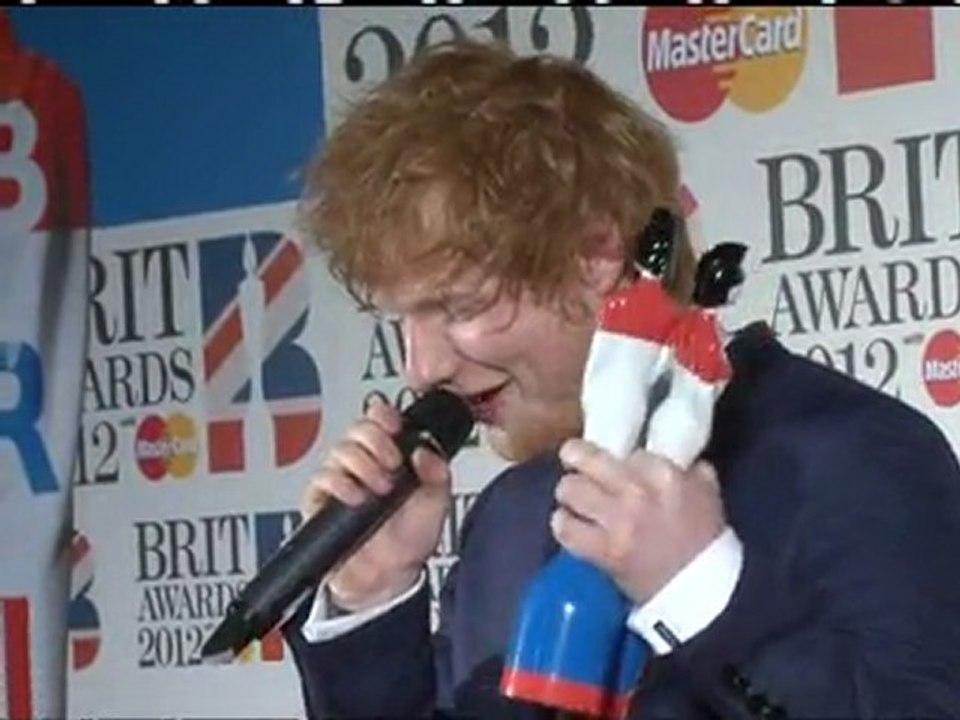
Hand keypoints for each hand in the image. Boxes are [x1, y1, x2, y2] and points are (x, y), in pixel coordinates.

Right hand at [301, 395, 451, 611]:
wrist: (390, 576)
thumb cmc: (410, 538)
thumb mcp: (436, 502)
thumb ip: (437, 473)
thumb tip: (425, 451)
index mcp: (390, 454)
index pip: (379, 418)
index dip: (384, 415)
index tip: (395, 426)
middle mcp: (363, 462)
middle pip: (357, 428)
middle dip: (376, 441)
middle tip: (392, 464)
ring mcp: (341, 480)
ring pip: (339, 450)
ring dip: (362, 464)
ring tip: (379, 488)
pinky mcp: (321, 501)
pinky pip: (320, 479)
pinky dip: (339, 483)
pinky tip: (356, 496)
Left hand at [551, 438, 726, 604]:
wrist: (700, 591)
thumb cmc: (704, 540)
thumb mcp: (706, 492)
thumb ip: (688, 469)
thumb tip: (670, 457)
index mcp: (664, 475)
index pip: (627, 450)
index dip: (619, 457)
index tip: (616, 464)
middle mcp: (636, 492)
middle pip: (586, 459)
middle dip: (575, 457)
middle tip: (572, 460)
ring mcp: (616, 521)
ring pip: (570, 489)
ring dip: (568, 493)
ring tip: (572, 497)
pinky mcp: (602, 550)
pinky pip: (566, 529)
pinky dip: (562, 525)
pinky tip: (567, 523)